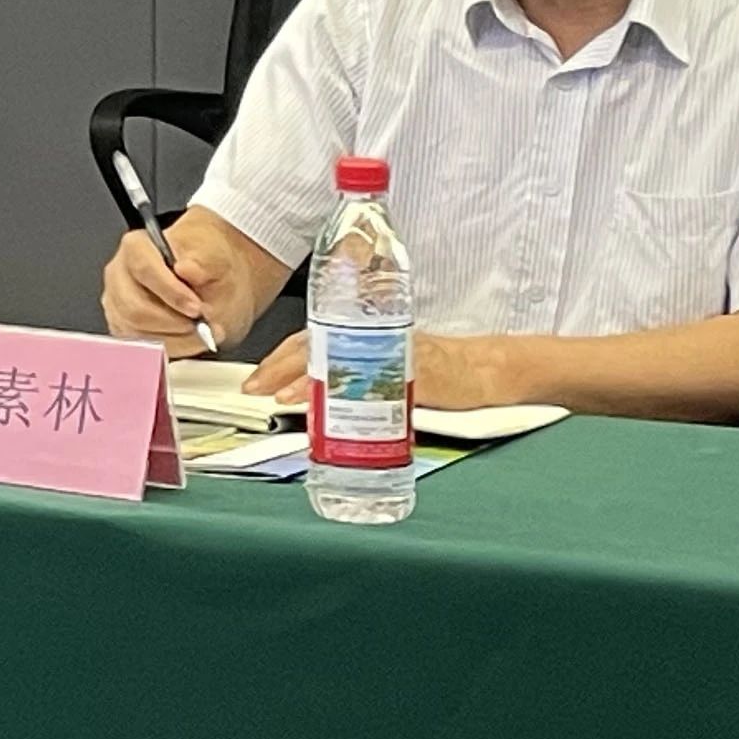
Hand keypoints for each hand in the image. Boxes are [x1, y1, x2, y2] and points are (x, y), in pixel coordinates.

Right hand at [103, 218, 238, 345]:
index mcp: (137, 247)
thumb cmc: (206, 265)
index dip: (171, 293)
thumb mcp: (216, 258)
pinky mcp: (122, 327)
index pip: (144, 269)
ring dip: (176, 339)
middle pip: (134, 308)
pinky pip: (140, 347)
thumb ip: (204, 262)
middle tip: (204, 325)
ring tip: (202, 334)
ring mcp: (116, 303)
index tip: (197, 309)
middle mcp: (119, 274)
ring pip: (136, 333)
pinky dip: (170, 348)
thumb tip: (187, 268)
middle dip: (174, 323)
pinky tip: (189, 340)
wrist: (207, 279)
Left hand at [248, 329, 516, 410]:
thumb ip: (352, 379)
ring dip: (310, 379)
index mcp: (361, 337)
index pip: (310, 341)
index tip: (256, 379)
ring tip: (284, 395)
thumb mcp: (385, 369)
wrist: (482, 369)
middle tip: (256, 387)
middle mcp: (372, 339)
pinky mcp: (416, 369)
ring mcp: (392, 352)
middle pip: (317, 346)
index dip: (279, 359)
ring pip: (342, 360)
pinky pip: (380, 378)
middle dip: (281, 368)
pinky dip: (356, 390)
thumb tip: (310, 401)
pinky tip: (339, 400)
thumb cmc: (436, 371)